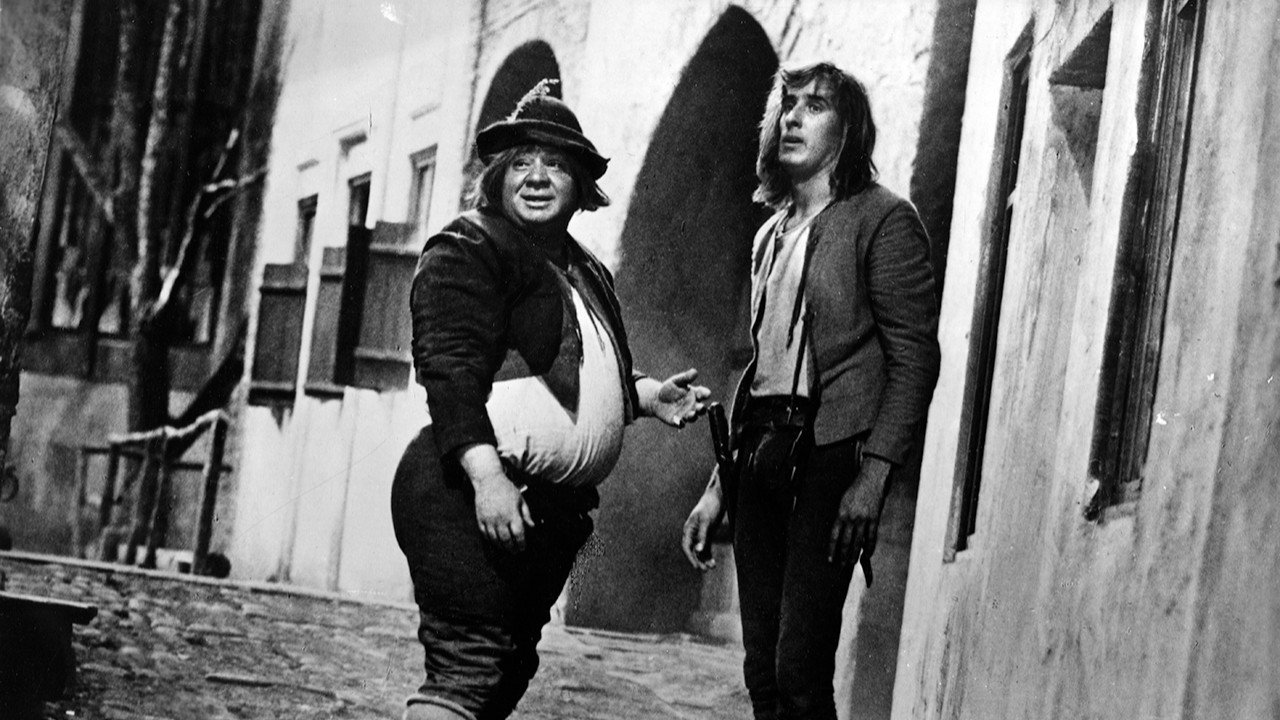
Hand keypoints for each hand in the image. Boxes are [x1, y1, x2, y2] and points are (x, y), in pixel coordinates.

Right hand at [458, 443, 534, 552]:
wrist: (488, 480)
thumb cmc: (508, 490)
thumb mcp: (521, 500)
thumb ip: (526, 514)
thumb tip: (532, 527)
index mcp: (512, 513)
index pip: (518, 534)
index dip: (521, 543)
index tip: (523, 548)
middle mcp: (500, 518)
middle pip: (506, 540)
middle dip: (512, 548)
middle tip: (515, 551)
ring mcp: (489, 519)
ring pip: (494, 539)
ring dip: (501, 546)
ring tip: (506, 549)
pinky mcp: (480, 519)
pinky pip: (485, 534)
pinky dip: (490, 540)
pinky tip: (496, 542)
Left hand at [647, 368, 711, 427]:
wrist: (656, 398)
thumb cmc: (669, 388)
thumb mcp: (677, 381)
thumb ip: (685, 377)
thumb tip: (695, 371)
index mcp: (695, 394)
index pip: (703, 394)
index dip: (705, 394)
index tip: (706, 393)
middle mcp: (693, 405)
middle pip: (701, 408)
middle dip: (702, 409)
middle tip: (701, 407)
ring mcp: (686, 414)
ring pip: (692, 417)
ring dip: (693, 416)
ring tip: (692, 414)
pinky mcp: (677, 421)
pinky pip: (680, 424)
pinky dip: (681, 424)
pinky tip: (680, 422)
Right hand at [681, 483, 723, 570]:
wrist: (718, 497)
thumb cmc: (710, 507)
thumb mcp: (706, 522)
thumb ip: (702, 536)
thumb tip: (698, 551)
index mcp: (689, 529)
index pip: (687, 546)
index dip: (690, 556)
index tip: (696, 566)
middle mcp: (693, 533)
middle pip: (693, 550)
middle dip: (698, 560)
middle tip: (704, 569)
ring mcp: (700, 534)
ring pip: (700, 550)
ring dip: (704, 559)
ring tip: (711, 567)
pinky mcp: (707, 534)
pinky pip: (706, 547)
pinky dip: (709, 555)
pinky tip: (713, 562)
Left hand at [828, 455, 890, 585]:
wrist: (871, 479)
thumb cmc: (855, 490)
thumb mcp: (843, 502)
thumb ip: (841, 517)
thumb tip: (840, 533)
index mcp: (841, 513)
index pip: (834, 536)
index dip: (832, 549)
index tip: (830, 560)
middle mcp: (851, 518)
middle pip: (846, 542)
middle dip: (843, 555)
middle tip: (841, 566)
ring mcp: (864, 519)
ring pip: (859, 542)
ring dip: (855, 554)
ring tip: (852, 563)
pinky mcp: (875, 519)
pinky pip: (872, 537)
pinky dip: (869, 547)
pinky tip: (867, 553)